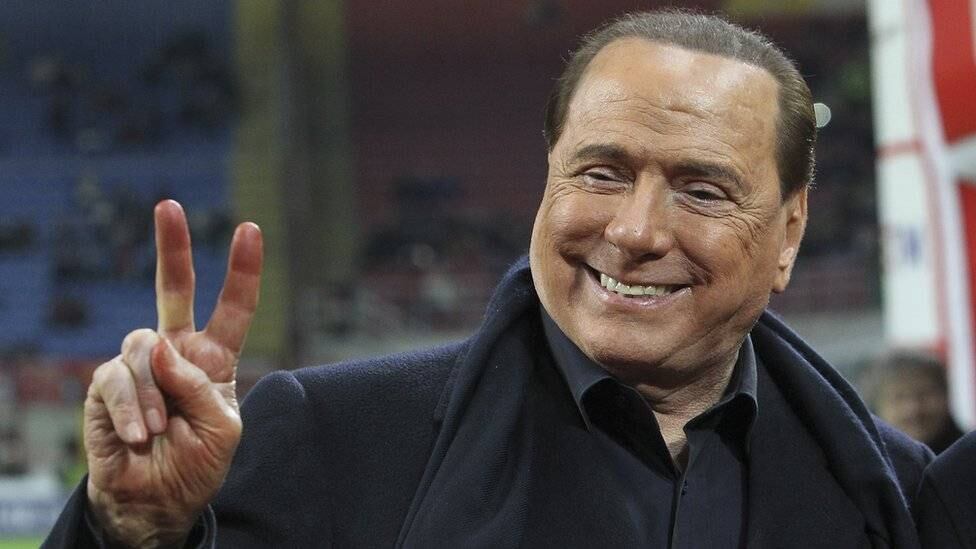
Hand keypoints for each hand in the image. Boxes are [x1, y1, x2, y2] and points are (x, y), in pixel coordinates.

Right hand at [84, 200, 262, 546]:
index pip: (233, 308)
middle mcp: (176, 352)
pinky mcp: (106, 384)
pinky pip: (116, 378)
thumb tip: (160, 347)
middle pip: (174, 290)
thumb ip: (199, 385)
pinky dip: (131, 409)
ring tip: (159, 431)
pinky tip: (140, 435)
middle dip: (173, 247)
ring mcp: (140, 365)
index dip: (242, 271)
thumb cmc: (196, 462)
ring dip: (154, 395)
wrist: (157, 500)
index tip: (249, 229)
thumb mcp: (221, 428)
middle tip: (169, 206)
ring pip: (143, 347)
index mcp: (214, 358)